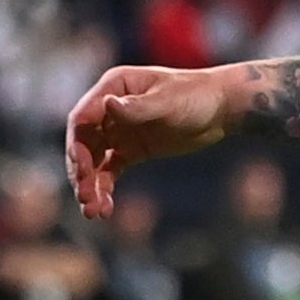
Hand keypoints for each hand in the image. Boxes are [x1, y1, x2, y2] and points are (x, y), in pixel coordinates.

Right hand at [61, 62, 242, 216]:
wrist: (221, 109)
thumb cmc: (196, 95)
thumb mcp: (168, 101)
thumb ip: (137, 107)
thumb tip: (108, 105)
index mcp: (113, 88)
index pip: (83, 118)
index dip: (78, 145)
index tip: (83, 170)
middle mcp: (110, 109)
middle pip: (83, 143)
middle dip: (81, 172)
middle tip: (85, 198)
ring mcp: (118, 131)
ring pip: (94, 161)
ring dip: (90, 186)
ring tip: (92, 212)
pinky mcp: (130, 150)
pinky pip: (109, 172)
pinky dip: (105, 189)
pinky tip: (105, 209)